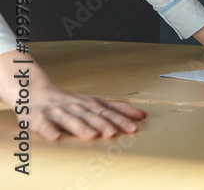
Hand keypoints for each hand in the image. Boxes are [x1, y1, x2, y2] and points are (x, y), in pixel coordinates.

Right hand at [0, 49, 145, 140]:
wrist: (36, 92)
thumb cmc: (69, 102)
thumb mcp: (94, 102)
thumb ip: (116, 108)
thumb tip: (142, 115)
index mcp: (90, 104)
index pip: (109, 112)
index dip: (121, 119)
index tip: (135, 127)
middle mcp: (76, 107)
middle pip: (92, 116)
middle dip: (104, 124)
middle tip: (114, 133)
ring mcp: (58, 112)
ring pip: (71, 120)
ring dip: (82, 128)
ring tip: (92, 136)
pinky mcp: (39, 118)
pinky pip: (44, 125)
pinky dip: (50, 130)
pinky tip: (55, 137)